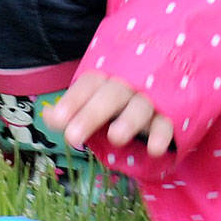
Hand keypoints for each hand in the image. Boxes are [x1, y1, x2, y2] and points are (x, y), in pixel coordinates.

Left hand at [44, 70, 175, 157]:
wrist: (173, 71)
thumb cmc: (124, 96)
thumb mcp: (98, 98)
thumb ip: (74, 108)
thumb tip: (47, 116)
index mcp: (108, 78)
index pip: (88, 84)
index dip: (72, 100)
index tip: (56, 121)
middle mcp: (129, 84)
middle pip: (110, 94)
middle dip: (91, 114)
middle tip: (72, 137)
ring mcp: (151, 97)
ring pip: (140, 106)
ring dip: (128, 120)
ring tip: (115, 138)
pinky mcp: (173, 112)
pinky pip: (167, 122)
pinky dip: (162, 135)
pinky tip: (154, 149)